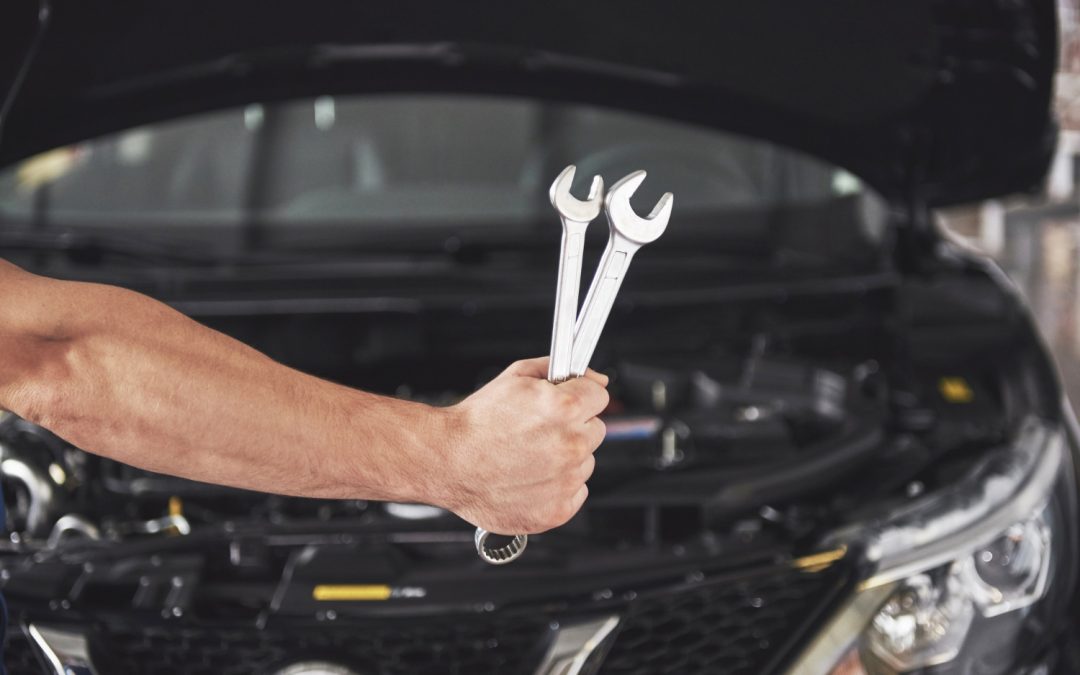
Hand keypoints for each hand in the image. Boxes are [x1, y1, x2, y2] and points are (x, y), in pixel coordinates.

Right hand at [438, 357, 608, 534]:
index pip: (600, 396)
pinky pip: (575, 493)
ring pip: (585, 463)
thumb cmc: (476, 422)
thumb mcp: (516, 377)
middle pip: (596, 430)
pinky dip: (557, 487)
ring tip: (529, 456)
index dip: (581, 397)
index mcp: (565, 408)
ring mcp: (566, 480)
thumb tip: (596, 377)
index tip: (567, 404)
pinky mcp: (557, 510)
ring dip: (566, 459)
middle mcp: (570, 444)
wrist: (446, 461)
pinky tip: (530, 477)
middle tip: (540, 431)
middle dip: (574, 427)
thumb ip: (560, 371)